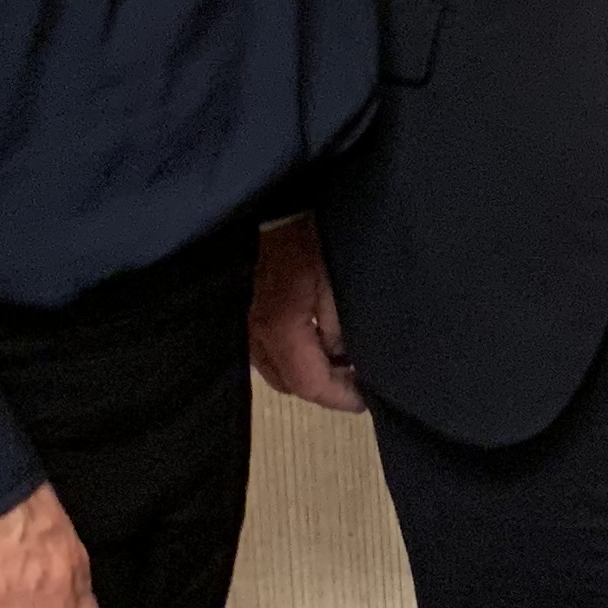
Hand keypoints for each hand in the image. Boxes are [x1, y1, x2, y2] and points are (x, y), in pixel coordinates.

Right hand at [248, 215, 365, 410]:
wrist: (272, 206)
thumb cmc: (307, 235)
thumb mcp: (335, 280)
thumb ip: (339, 326)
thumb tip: (344, 359)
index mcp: (279, 327)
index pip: (308, 383)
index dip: (339, 398)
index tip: (364, 401)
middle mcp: (254, 335)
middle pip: (288, 383)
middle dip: (323, 387)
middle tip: (355, 380)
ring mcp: (243, 326)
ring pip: (275, 368)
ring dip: (306, 372)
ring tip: (339, 362)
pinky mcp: (243, 314)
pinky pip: (267, 350)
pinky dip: (292, 356)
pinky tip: (315, 344)